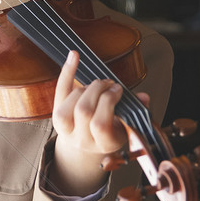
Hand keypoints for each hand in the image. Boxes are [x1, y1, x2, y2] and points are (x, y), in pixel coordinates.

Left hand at [50, 51, 145, 195]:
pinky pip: (59, 92)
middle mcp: (82, 139)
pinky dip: (67, 72)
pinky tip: (74, 56)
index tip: (118, 90)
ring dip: (84, 87)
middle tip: (108, 83)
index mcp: (103, 144)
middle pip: (83, 110)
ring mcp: (66, 130)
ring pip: (68, 104)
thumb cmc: (111, 132)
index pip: (100, 124)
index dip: (108, 102)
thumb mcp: (127, 127)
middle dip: (97, 90)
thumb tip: (143, 97)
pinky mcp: (56, 116)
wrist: (87, 144)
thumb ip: (135, 111)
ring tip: (97, 85)